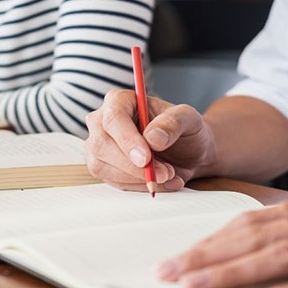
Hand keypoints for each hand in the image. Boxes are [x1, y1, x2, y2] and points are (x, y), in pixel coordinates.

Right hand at [84, 89, 215, 191]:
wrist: (187, 152)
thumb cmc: (184, 130)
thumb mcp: (188, 119)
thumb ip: (173, 123)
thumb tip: (153, 138)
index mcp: (119, 100)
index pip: (114, 118)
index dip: (127, 140)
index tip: (146, 158)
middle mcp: (102, 121)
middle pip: (102, 145)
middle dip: (134, 165)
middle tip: (165, 172)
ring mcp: (99, 146)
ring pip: (104, 167)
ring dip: (138, 178)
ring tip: (168, 174)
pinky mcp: (102, 167)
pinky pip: (114, 182)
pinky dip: (139, 186)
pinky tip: (159, 181)